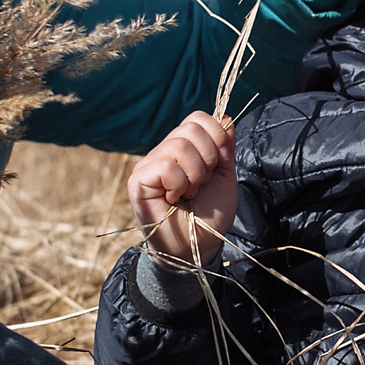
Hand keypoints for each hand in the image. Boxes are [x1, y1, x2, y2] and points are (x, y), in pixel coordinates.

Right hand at [129, 111, 237, 267]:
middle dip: (209, 158)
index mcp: (185, 148)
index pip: (198, 119)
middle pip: (190, 128)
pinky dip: (179, 183)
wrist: (197, 247)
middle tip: (202, 183)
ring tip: (189, 192)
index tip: (220, 162)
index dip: (216, 136)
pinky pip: (165, 166)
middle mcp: (164, 151)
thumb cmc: (209, 215)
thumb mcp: (225, 176)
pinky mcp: (138, 180)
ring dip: (195, 174)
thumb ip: (225, 147)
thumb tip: (225, 118)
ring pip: (178, 145)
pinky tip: (175, 198)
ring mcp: (149, 164)